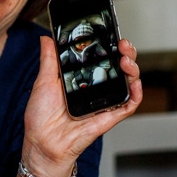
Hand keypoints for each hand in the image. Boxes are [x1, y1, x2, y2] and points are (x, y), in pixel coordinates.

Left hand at [22, 36, 142, 176]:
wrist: (41, 143)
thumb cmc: (41, 117)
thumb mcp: (43, 82)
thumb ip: (49, 59)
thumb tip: (47, 38)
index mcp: (81, 79)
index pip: (102, 59)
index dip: (110, 46)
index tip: (111, 34)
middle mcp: (95, 90)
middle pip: (119, 68)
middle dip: (126, 53)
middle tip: (122, 44)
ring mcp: (104, 103)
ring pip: (128, 83)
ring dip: (132, 69)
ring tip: (126, 59)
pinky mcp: (108, 117)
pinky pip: (128, 105)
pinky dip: (136, 94)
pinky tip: (135, 83)